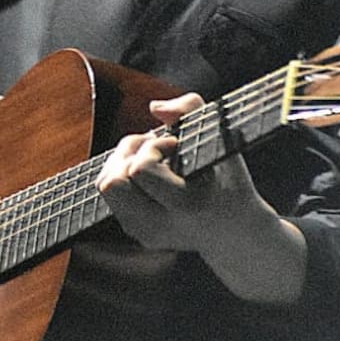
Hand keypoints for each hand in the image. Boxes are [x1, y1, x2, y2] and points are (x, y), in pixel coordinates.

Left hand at [96, 95, 306, 304]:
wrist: (233, 229)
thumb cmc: (227, 178)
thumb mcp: (221, 139)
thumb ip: (191, 109)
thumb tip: (154, 108)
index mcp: (185, 206)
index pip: (140, 170)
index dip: (153, 147)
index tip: (176, 145)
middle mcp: (161, 225)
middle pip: (112, 183)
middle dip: (128, 154)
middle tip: (156, 147)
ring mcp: (145, 232)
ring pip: (106, 185)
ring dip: (122, 162)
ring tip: (151, 157)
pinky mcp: (135, 231)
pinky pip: (109, 194)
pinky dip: (124, 176)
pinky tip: (150, 174)